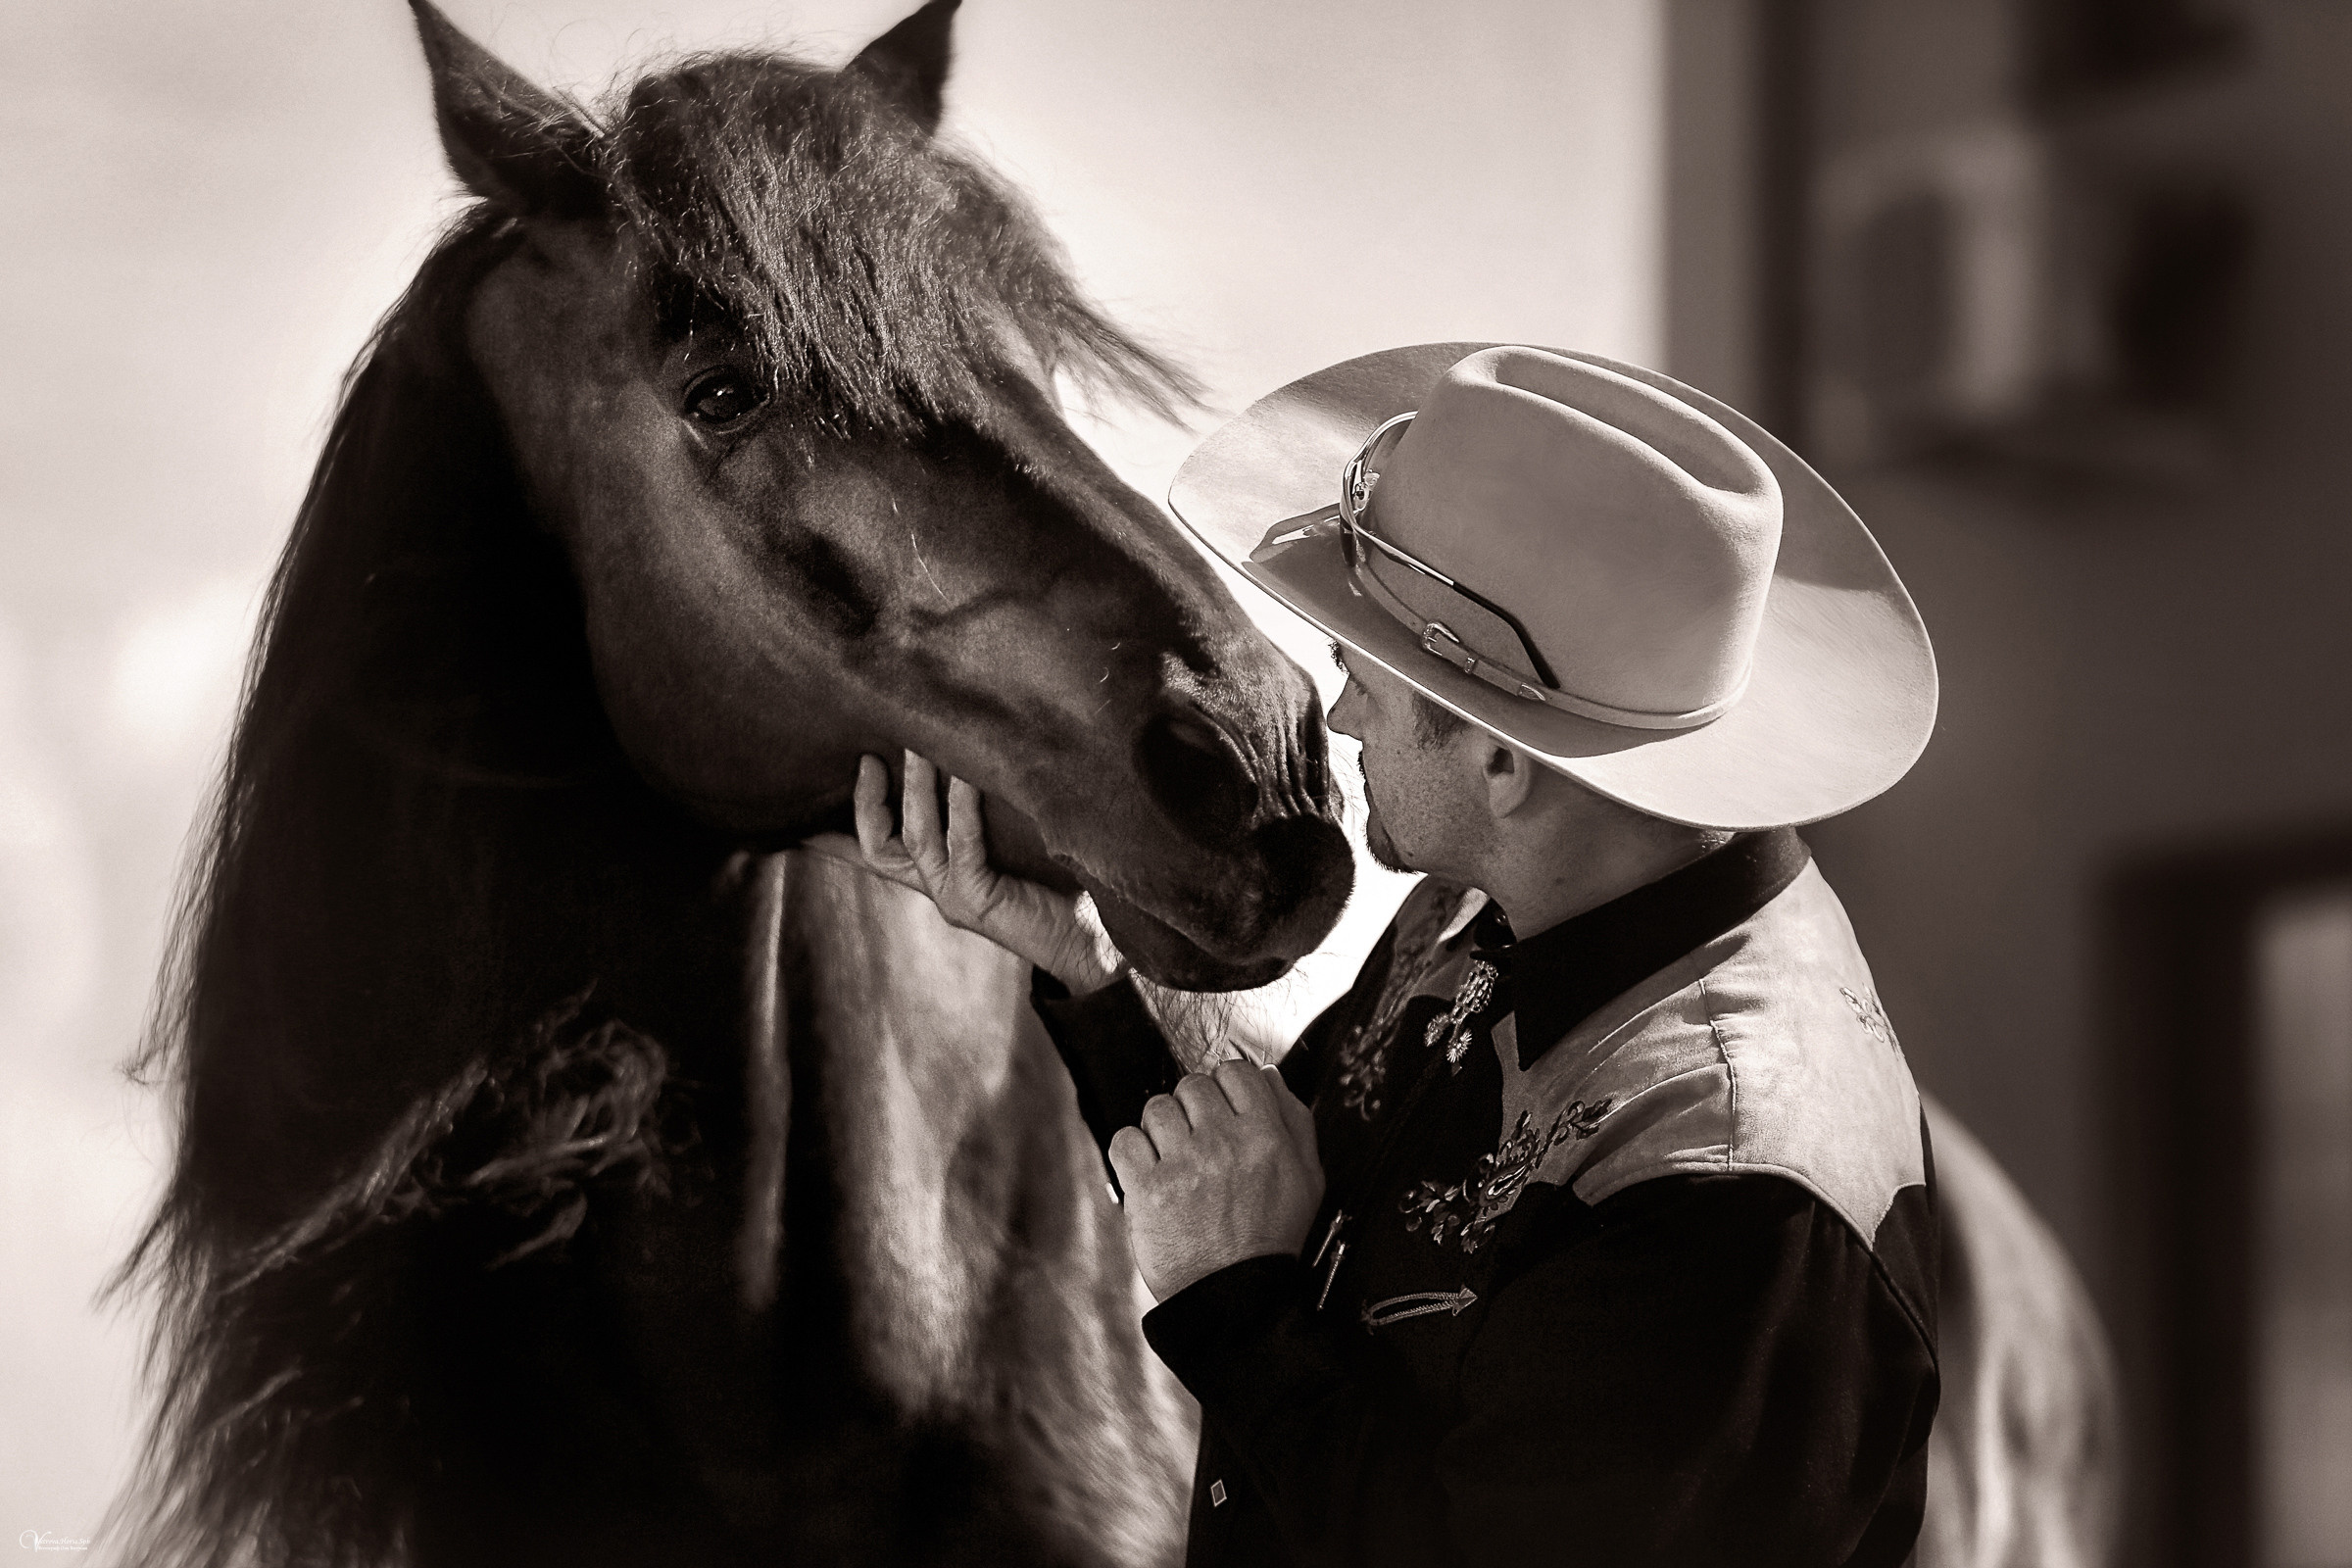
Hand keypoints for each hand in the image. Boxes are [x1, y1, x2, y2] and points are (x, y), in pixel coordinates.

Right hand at [803, 751, 1126, 993]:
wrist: (1095, 948)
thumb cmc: (1060, 888)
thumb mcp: (1011, 845)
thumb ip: (984, 815)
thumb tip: (976, 757)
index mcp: (939, 877)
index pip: (873, 852)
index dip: (833, 834)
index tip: (795, 813)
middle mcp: (938, 888)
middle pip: (879, 844)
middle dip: (869, 800)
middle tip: (869, 755)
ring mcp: (956, 896)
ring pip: (916, 837)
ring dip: (915, 788)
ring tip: (917, 743)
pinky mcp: (983, 899)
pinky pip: (962, 845)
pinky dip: (960, 806)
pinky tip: (963, 774)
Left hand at [1110, 1061, 1322, 1302]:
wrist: (1236, 1297)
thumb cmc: (1272, 1237)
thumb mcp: (1308, 1177)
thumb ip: (1294, 1119)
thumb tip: (1267, 1075)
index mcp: (1266, 1136)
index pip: (1236, 1071)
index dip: (1227, 1085)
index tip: (1223, 1108)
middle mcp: (1224, 1144)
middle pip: (1193, 1085)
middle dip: (1194, 1107)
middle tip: (1200, 1138)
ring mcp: (1183, 1166)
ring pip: (1156, 1108)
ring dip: (1163, 1128)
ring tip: (1175, 1157)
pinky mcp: (1148, 1190)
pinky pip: (1124, 1139)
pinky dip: (1132, 1150)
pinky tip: (1149, 1169)